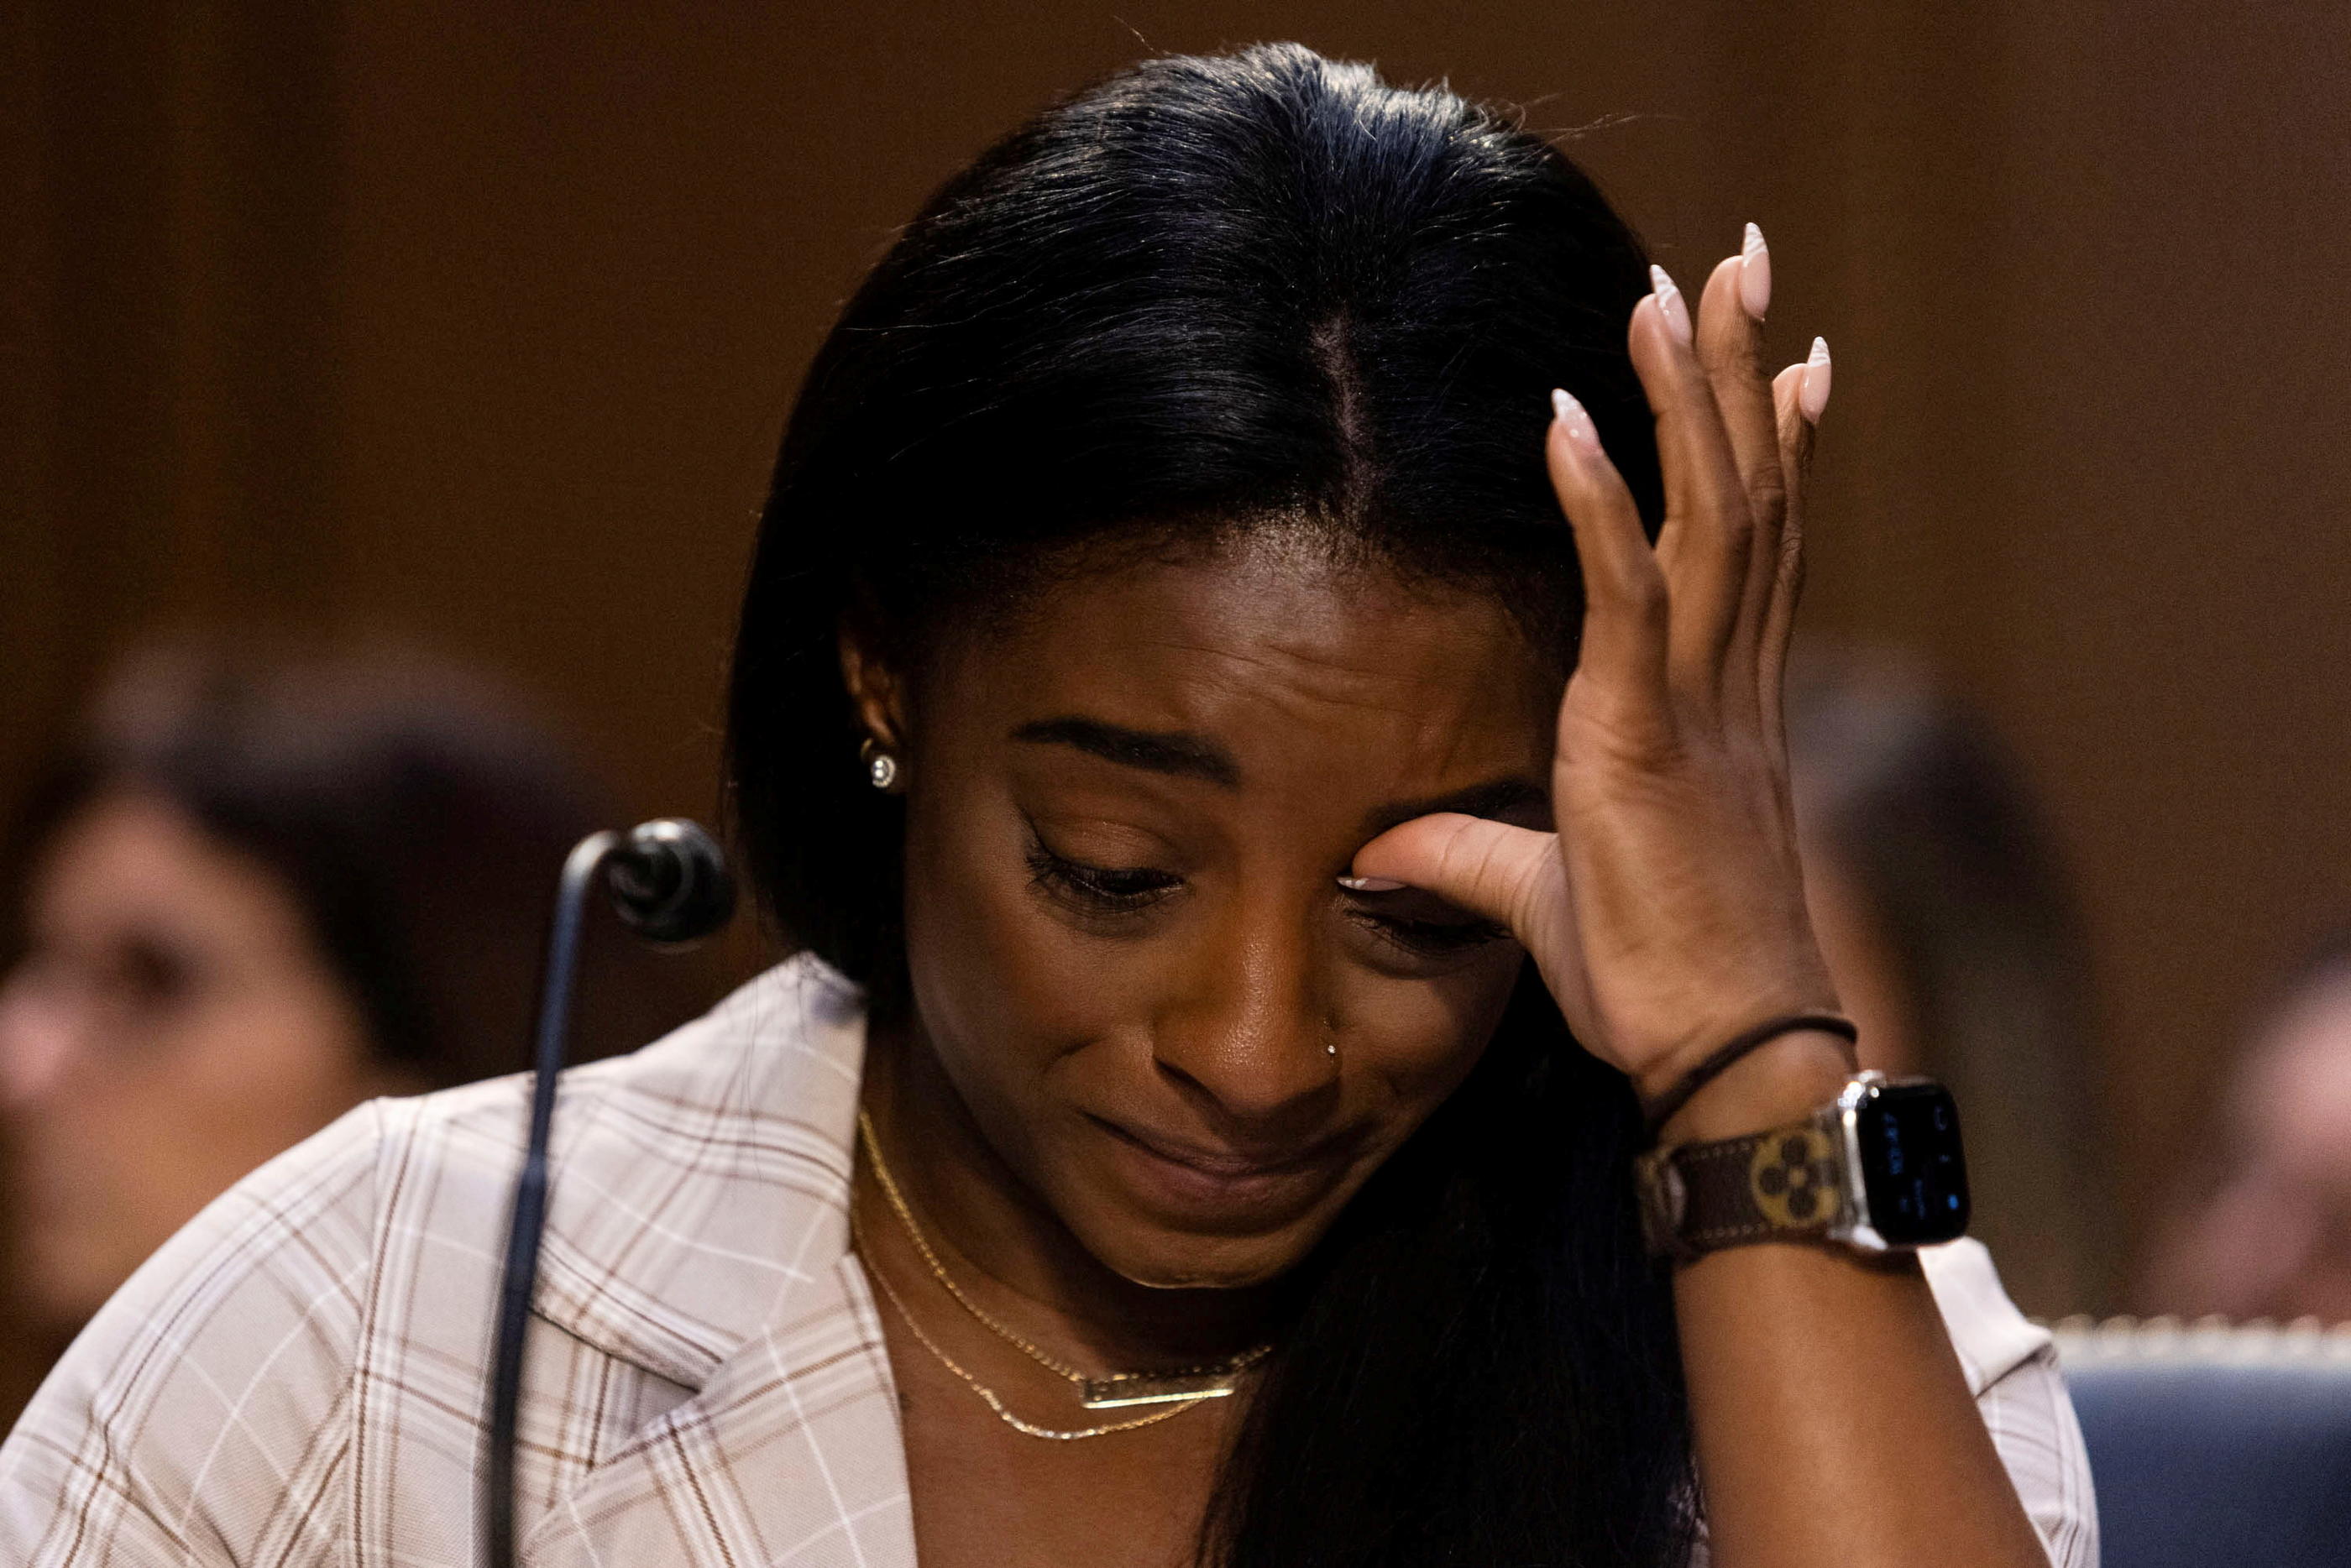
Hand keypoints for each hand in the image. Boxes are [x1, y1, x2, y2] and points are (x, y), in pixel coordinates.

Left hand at [1353, 229, 1841, 1106]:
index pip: (1758, 542)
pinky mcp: (1644, 738)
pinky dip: (1602, 505)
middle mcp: (1726, 682)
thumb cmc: (1660, 983)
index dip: (1774, 443)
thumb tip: (1379, 849)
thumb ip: (1466, 854)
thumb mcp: (1542, 899)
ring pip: (1713, 515)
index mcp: (1722, 704)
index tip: (1793, 357)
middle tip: (1748, 261)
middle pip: (1749, 491)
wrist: (1724, 1057)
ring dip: (1691, 395)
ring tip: (1673, 287)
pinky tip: (1573, 420)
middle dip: (1744, 369)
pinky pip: (1628, 596)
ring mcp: (1695, 702)